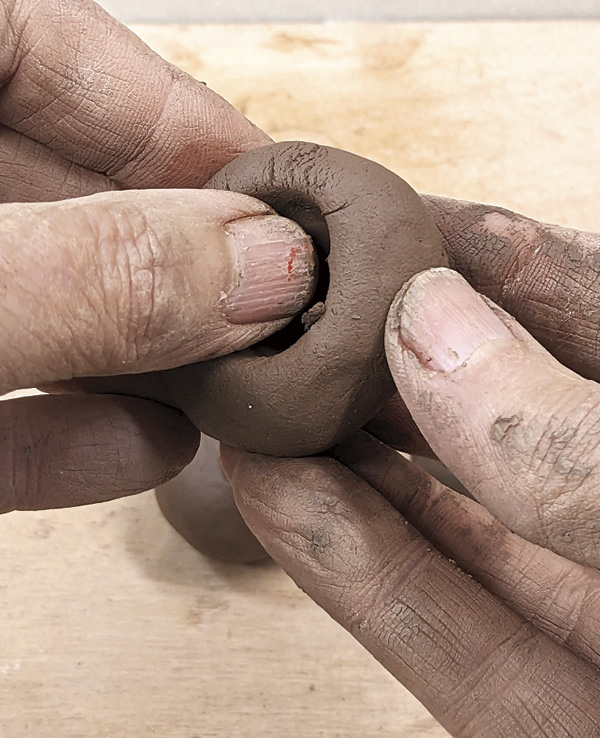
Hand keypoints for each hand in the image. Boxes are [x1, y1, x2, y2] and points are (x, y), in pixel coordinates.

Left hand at [0, 0, 315, 511]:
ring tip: (244, 375)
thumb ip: (93, 273)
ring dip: (140, 352)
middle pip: (58, 193)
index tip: (268, 172)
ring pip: (33, 308)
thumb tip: (260, 271)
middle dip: (177, 249)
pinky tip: (142, 448)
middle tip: (281, 293)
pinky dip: (60, 438)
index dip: (161, 103)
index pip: (30, 35)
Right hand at [223, 263, 599, 735]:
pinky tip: (281, 495)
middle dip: (405, 358)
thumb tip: (440, 325)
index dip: (502, 265)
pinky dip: (356, 567)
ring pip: (459, 525)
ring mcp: (597, 625)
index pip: (594, 324)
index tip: (409, 223)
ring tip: (270, 399)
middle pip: (506, 419)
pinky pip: (444, 633)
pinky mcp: (544, 719)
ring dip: (351, 460)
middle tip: (319, 306)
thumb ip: (566, 444)